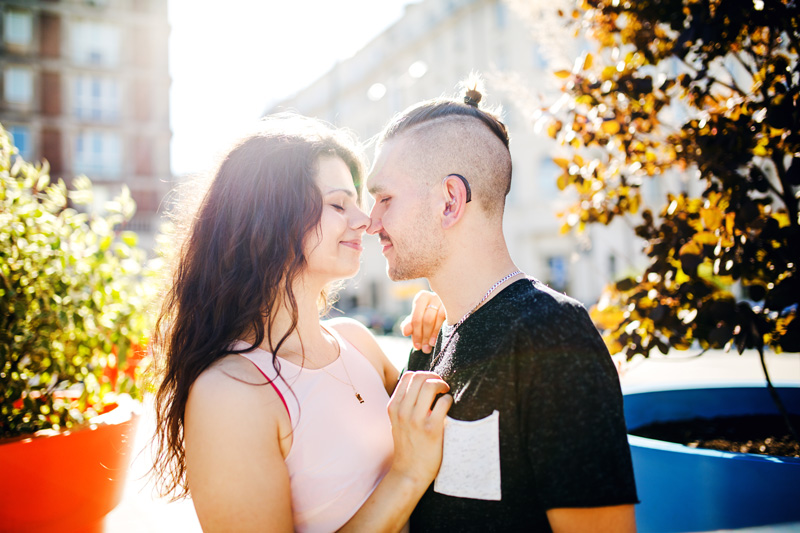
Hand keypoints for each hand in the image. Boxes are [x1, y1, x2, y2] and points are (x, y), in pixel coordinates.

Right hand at [387, 371, 452, 488]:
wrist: (409, 472)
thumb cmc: (408, 445)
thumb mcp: (397, 422)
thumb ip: (404, 404)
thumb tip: (422, 384)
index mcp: (394, 407)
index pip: (407, 376)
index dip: (423, 374)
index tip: (431, 382)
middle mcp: (403, 412)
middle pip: (420, 377)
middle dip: (434, 376)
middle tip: (442, 385)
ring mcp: (416, 420)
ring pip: (430, 386)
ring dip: (442, 385)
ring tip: (446, 392)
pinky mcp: (431, 429)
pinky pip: (443, 403)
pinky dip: (449, 400)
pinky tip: (448, 407)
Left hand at [401, 290, 445, 352]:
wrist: (446, 311)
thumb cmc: (427, 316)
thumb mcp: (417, 321)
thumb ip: (408, 325)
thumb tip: (405, 332)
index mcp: (422, 298)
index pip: (416, 318)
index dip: (416, 334)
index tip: (417, 346)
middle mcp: (433, 296)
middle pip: (427, 319)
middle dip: (425, 336)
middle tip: (424, 349)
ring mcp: (445, 300)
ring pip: (438, 318)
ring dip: (433, 335)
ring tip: (430, 346)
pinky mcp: (454, 306)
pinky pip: (448, 318)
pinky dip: (442, 329)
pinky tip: (440, 339)